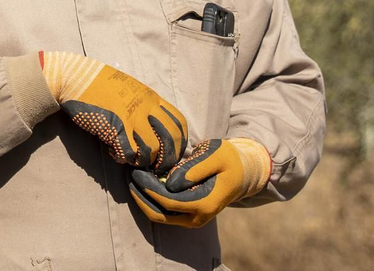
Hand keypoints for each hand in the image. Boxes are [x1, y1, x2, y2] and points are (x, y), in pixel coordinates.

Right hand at [40, 51, 187, 172]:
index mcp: (152, 97)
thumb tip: (154, 128)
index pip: (179, 123)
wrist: (78, 78)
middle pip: (171, 140)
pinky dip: (124, 159)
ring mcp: (131, 117)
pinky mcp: (114, 128)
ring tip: (133, 160)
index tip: (171, 153)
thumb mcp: (131, 89)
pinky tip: (114, 153)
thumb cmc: (102, 84)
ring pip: (152, 150)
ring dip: (144, 161)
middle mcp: (146, 107)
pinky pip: (129, 153)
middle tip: (156, 167)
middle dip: (167, 159)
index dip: (179, 143)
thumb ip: (145, 105)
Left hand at [128, 137, 271, 227]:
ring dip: (143, 199)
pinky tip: (144, 182)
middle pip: (158, 213)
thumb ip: (193, 168)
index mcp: (205, 203)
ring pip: (159, 215)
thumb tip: (170, 182)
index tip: (135, 171)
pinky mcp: (188, 215)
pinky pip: (164, 212)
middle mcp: (197, 217)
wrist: (244, 173)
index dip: (148, 187)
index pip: (167, 200)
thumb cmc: (229, 159)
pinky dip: (151, 199)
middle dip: (140, 195)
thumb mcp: (215, 155)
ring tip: (133, 177)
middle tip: (129, 174)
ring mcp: (192, 219)